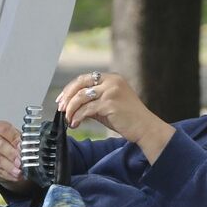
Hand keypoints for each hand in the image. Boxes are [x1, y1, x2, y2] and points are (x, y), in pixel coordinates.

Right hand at [0, 119, 33, 193]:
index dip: (14, 138)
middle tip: (20, 160)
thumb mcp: (15, 135)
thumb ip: (20, 139)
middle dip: (11, 154)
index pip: (4, 130)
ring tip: (19, 171)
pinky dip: (9, 174)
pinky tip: (17, 176)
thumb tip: (27, 146)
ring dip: (10, 167)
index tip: (22, 146)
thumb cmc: (9, 140)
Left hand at [58, 71, 174, 163]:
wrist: (145, 128)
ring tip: (68, 119)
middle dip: (67, 96)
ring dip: (71, 109)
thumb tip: (71, 106)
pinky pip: (86, 109)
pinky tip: (74, 124)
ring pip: (81, 97)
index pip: (84, 78)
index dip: (70, 89)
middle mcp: (111, 81)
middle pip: (80, 84)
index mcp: (112, 78)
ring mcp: (111, 92)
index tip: (61, 100)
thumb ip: (92, 102)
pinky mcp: (110, 104)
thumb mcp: (108, 106)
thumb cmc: (128, 119)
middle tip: (60, 108)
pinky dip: (77, 117)